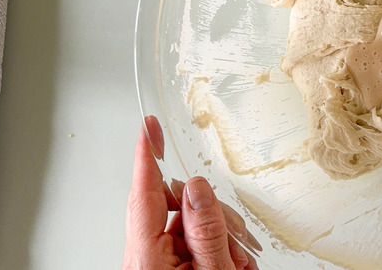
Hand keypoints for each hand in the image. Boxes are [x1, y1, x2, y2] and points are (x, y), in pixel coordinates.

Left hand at [123, 116, 260, 268]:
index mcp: (147, 257)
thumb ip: (207, 231)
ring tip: (237, 263)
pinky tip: (233, 265)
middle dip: (211, 215)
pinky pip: (191, 246)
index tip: (148, 126)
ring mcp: (154, 265)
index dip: (148, 155)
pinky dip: (216, 250)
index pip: (145, 193)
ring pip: (188, 228)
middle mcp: (144, 260)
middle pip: (174, 210)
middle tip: (234, 235)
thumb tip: (199, 189)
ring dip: (219, 239)